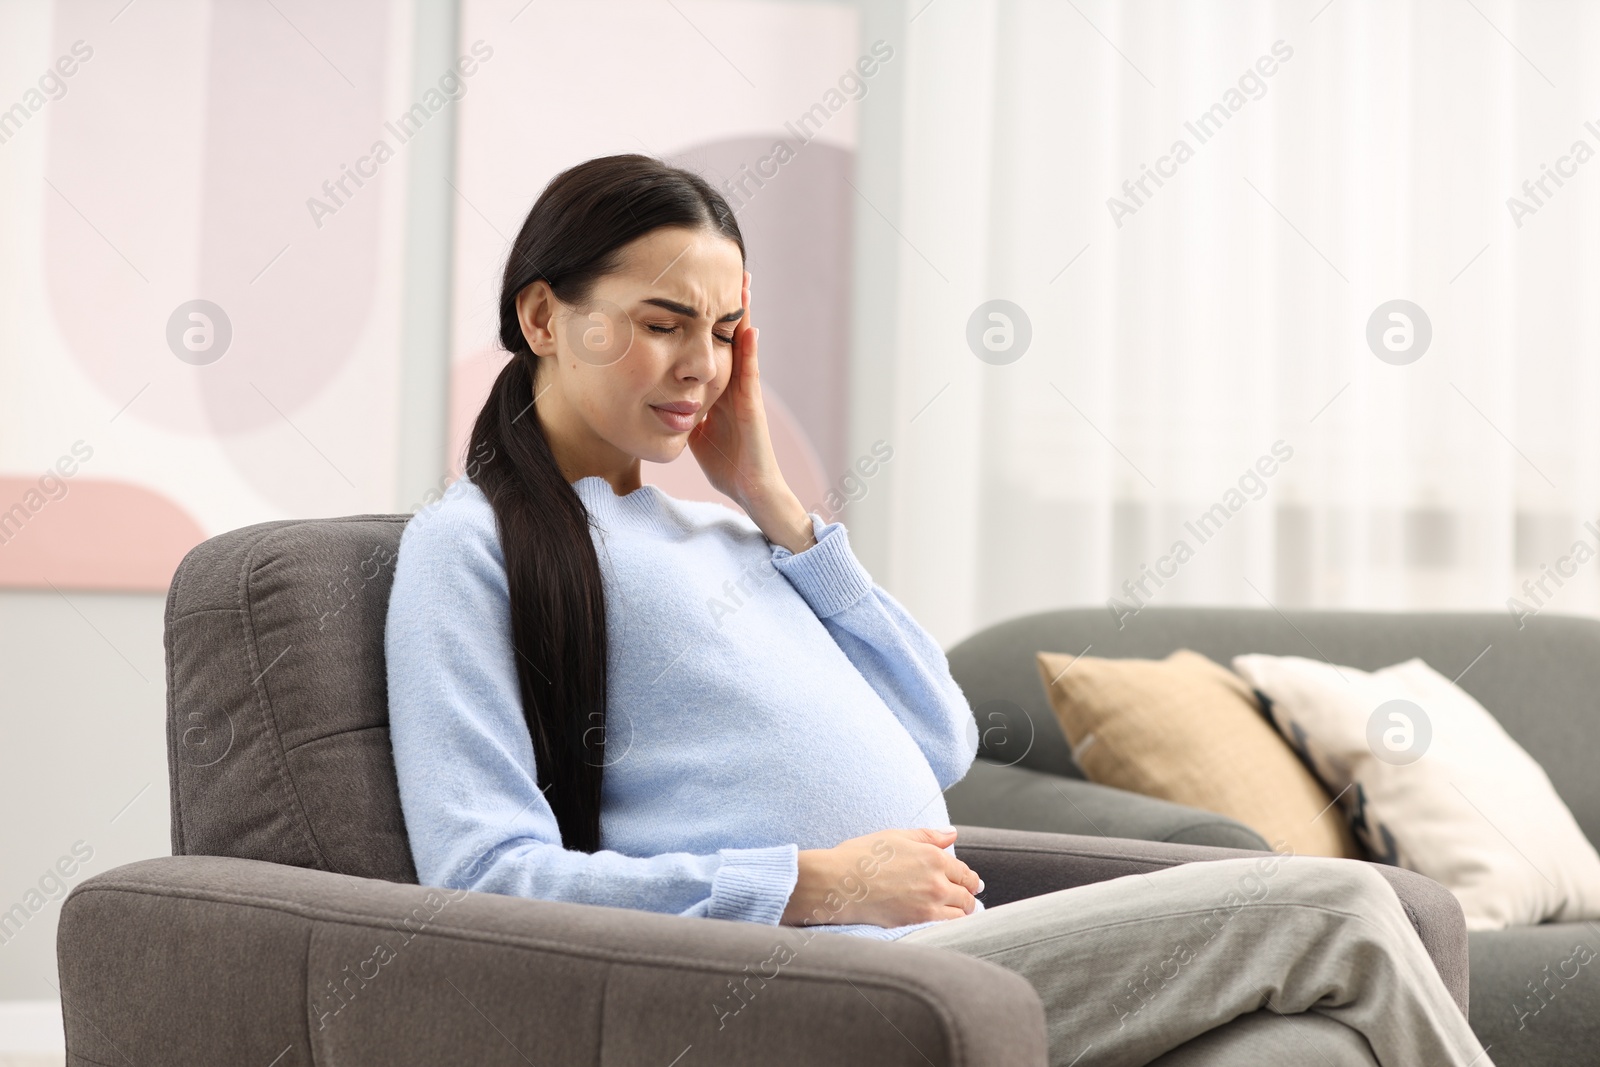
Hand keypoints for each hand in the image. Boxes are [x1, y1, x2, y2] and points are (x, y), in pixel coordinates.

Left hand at [687, 272, 812, 551]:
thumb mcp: (692, 427)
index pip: (707, 339)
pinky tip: (747, 325)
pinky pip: (750, 371)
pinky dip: (749, 347)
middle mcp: (733, 381)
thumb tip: (649, 393)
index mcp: (717, 384)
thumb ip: (676, 406)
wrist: (751, 490)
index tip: (692, 282)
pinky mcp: (752, 405)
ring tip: (740, 280)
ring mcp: (745, 391)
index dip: (702, 313)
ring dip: (741, 312)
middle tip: (720, 264)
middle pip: (726, 331)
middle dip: (722, 300)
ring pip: (741, 342)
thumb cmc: (725, 463)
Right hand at [780, 827, 983, 927]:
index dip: (970, 879)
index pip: (964, 872)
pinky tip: (947, 925)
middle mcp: (937, 881)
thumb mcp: (896, 836)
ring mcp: (929, 904)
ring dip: (963, 913)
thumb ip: (928, 836)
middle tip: (969, 900)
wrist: (838, 883)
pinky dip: (952, 926)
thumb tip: (952, 835)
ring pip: (961, 914)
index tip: (971, 884)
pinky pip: (947, 927)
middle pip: (967, 894)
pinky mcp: (917, 922)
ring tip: (960, 914)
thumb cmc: (861, 856)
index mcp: (933, 857)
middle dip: (969, 896)